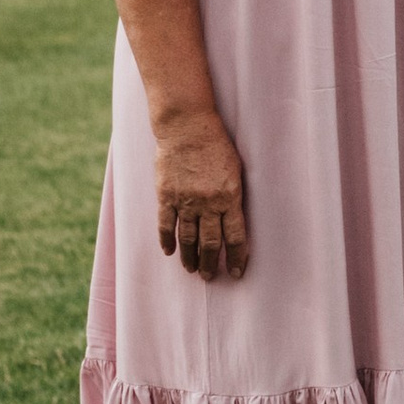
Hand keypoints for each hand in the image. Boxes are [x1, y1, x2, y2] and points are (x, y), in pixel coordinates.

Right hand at [155, 108, 249, 276]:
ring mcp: (185, 201)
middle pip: (211, 243)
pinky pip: (166, 224)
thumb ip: (235, 196)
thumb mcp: (236, 169)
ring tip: (192, 270)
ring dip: (190, 257)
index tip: (236, 272)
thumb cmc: (216, 145)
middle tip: (211, 277)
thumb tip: (234, 221)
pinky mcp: (166, 196)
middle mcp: (208, 203)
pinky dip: (167, 240)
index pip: (236, 236)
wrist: (187, 127)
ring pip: (188, 238)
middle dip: (212, 263)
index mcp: (230, 197)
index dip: (237, 257)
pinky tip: (169, 252)